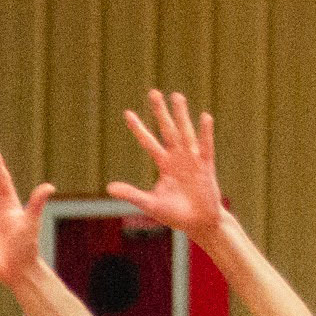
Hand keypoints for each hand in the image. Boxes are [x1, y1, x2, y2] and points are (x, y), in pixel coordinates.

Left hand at [107, 89, 224, 239]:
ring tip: (176, 96)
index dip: (138, 128)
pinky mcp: (206, 166)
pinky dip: (205, 133)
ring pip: (185, 132)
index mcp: (164, 164)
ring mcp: (193, 159)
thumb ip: (131, 194)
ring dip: (181, 115)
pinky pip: (205, 146)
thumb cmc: (175, 214)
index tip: (126, 113)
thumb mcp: (150, 204)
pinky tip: (204, 117)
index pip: (148, 142)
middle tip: (153, 92)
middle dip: (160, 112)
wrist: (199, 223)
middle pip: (167, 130)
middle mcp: (178, 157)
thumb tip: (109, 188)